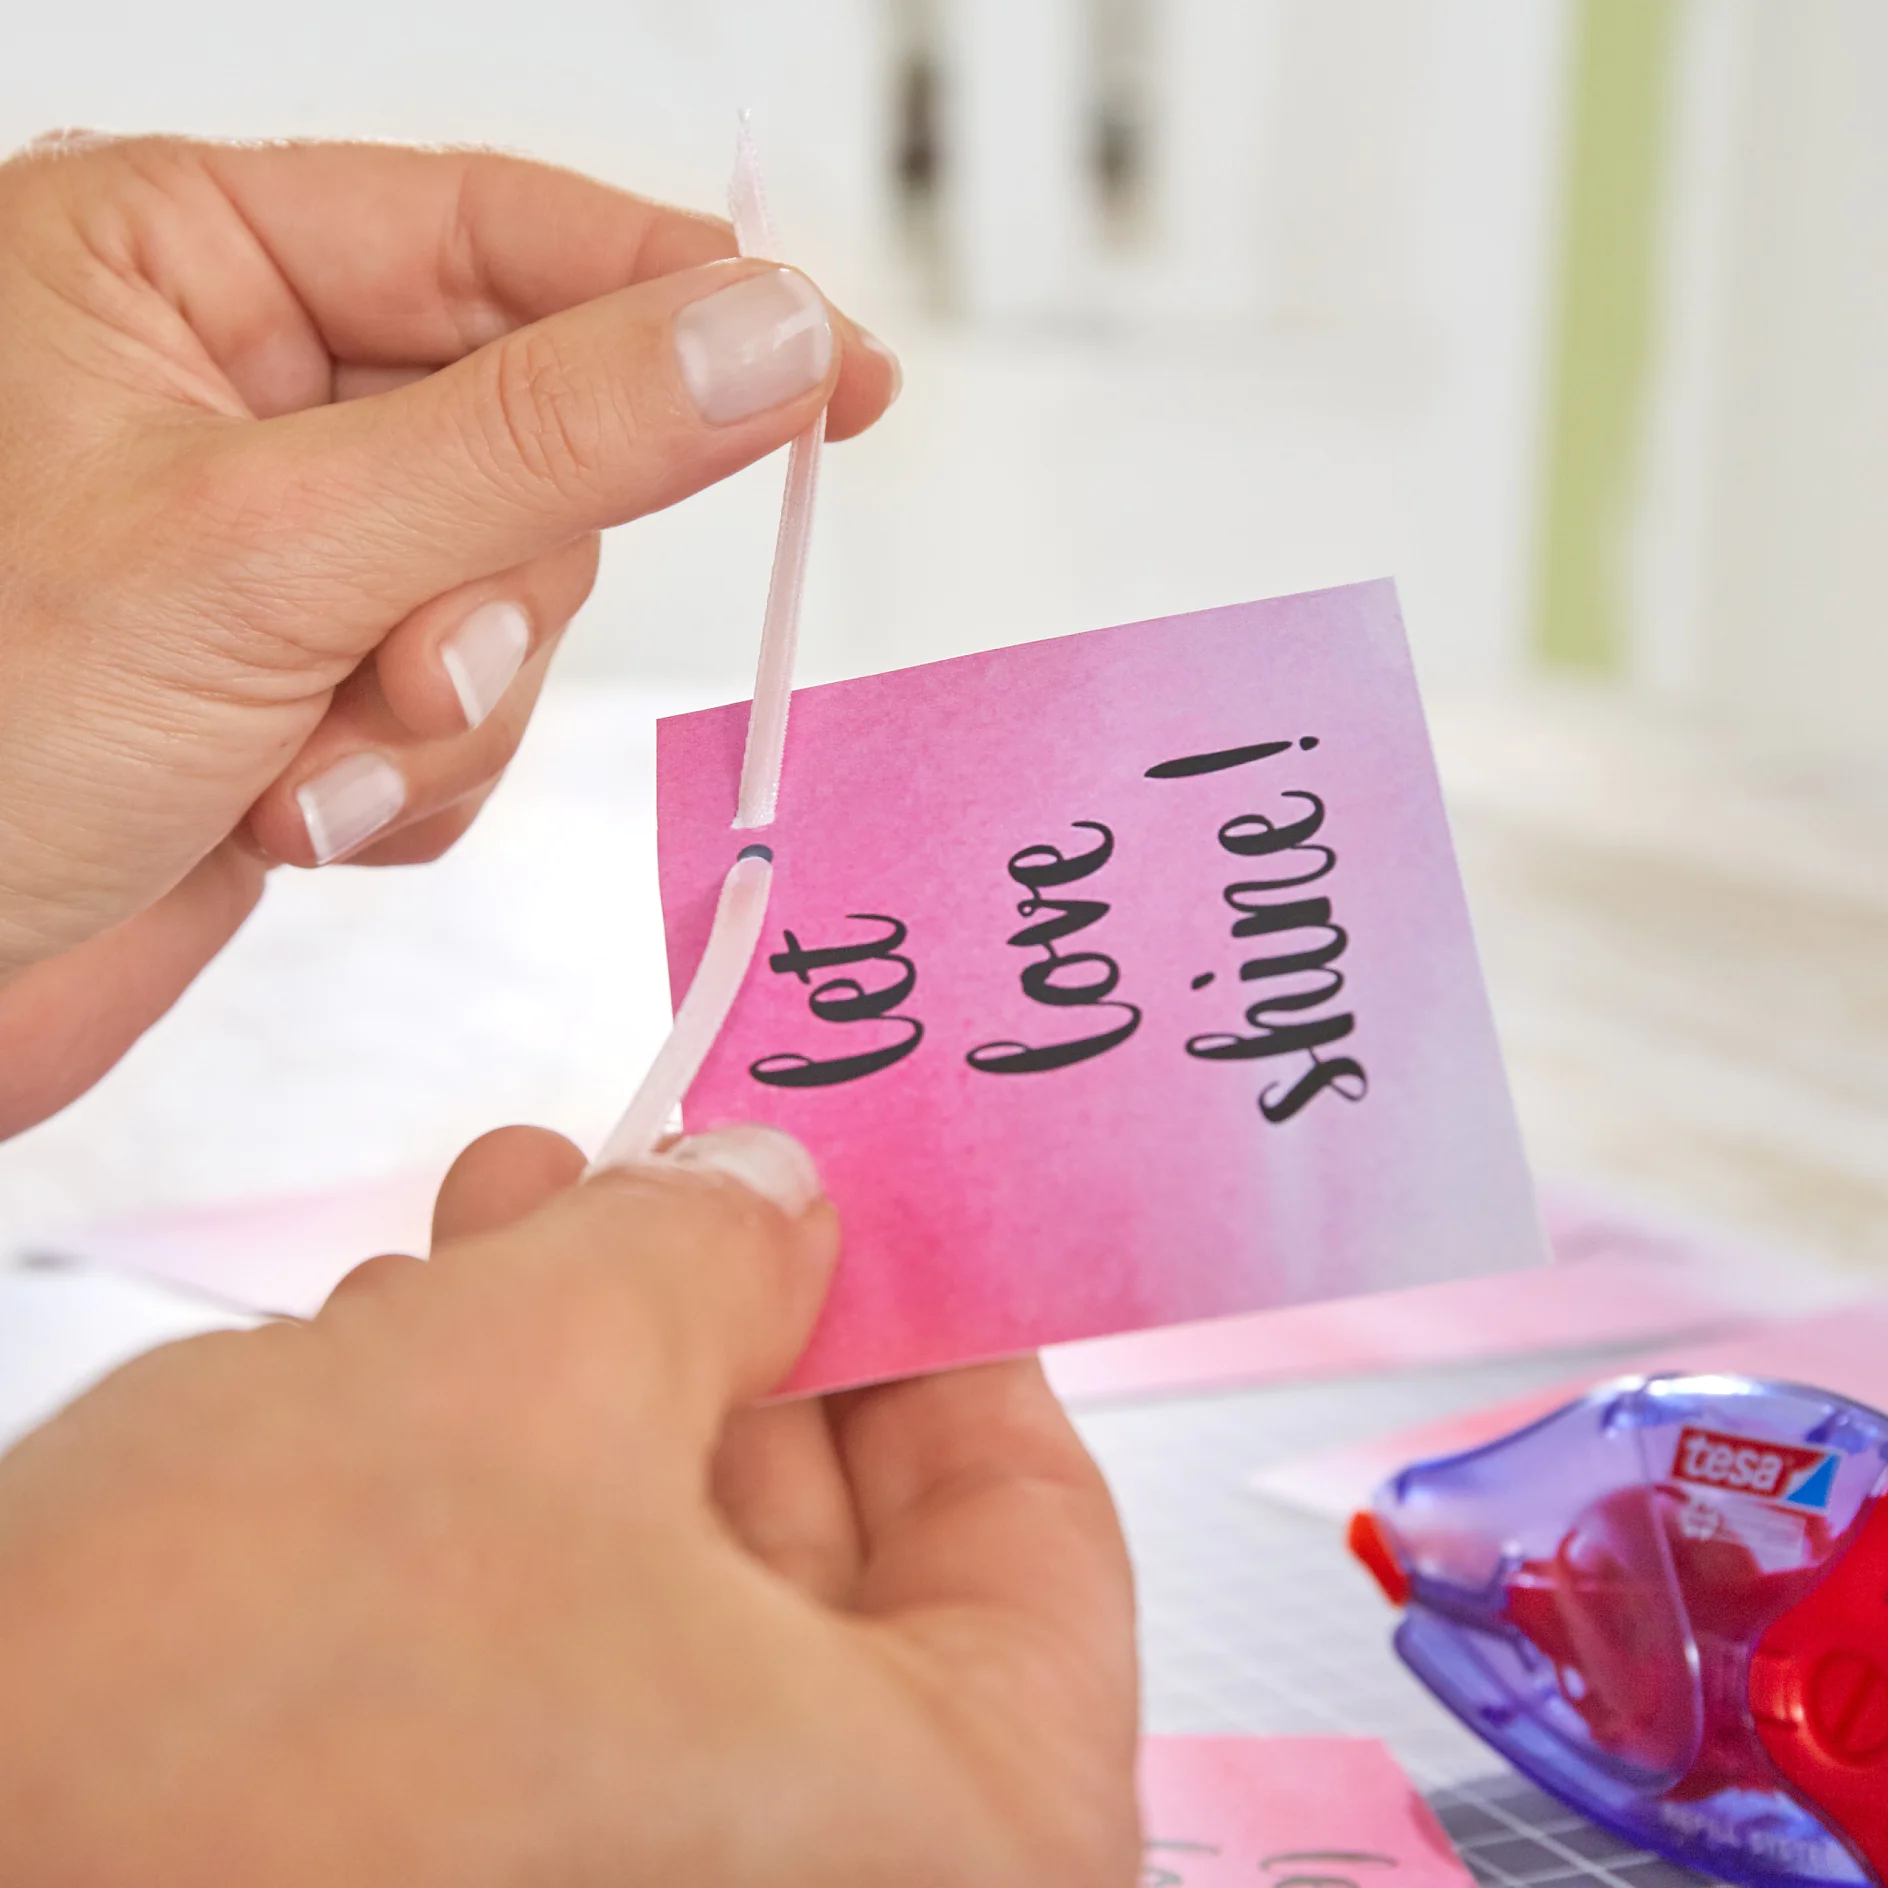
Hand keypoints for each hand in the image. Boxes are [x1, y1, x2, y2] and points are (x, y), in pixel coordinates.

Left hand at [0, 135, 896, 1132]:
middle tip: (408, 670)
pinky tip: (284, 817)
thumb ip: (548, 439)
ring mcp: (284, 552)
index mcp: (179, 266)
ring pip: (515, 600)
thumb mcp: (276, 553)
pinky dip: (407, 786)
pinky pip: (468, 714)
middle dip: (490, 593)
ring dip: (437, 715)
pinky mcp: (308, 685)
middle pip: (537, 441)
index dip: (685, 303)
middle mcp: (240, 394)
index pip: (505, 234)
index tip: (840, 372)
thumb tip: (764, 344)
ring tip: (298, 772)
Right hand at [0, 1124, 1138, 1885]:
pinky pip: (549, 1682)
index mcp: (941, 1847)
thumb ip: (695, 1254)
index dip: (936, 1334)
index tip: (861, 1203)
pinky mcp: (474, 1879)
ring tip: (502, 1235)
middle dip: (722, 1335)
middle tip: (667, 1185)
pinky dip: (496, 1518)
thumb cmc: (241, 1742)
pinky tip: (402, 1376)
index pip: (1034, 1550)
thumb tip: (768, 1198)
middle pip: (834, 1567)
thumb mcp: (528, 1384)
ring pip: (671, 1607)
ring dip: (586, 1393)